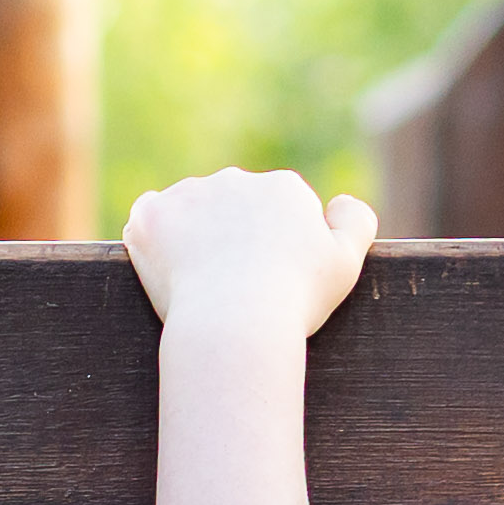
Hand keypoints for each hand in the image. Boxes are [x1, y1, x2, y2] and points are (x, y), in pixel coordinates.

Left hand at [124, 167, 379, 347]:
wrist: (233, 325)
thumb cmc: (294, 301)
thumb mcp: (347, 265)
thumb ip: (355, 223)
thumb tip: (338, 202)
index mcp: (283, 187)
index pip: (278, 213)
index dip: (274, 251)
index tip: (270, 282)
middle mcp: (235, 179)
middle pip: (233, 207)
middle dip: (233, 237)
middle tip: (234, 287)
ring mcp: (189, 194)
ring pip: (191, 211)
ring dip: (193, 236)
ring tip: (202, 285)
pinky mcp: (150, 215)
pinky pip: (148, 218)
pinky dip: (153, 240)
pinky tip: (168, 270)